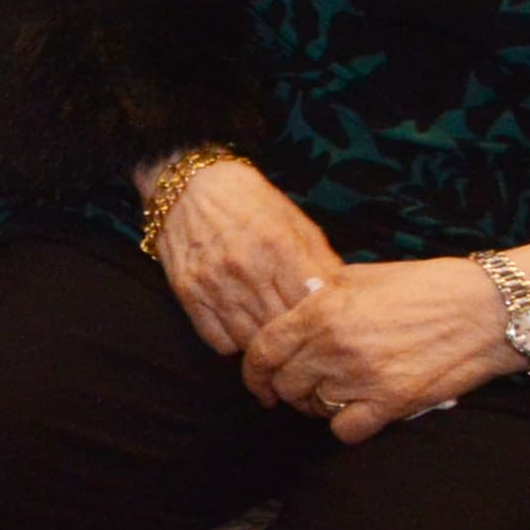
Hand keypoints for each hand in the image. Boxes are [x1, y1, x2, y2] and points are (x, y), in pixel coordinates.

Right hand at [145, 156, 336, 355]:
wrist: (187, 187)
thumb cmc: (248, 201)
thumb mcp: (294, 220)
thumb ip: (321, 260)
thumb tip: (342, 298)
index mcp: (279, 246)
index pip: (311, 306)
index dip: (322, 318)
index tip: (324, 320)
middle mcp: (245, 269)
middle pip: (282, 328)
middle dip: (297, 334)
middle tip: (303, 334)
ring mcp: (213, 284)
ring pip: (252, 342)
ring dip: (267, 342)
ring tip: (274, 334)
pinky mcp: (187, 294)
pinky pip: (219, 342)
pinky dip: (235, 342)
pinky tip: (243, 326)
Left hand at [246, 258, 522, 439]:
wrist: (488, 309)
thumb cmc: (428, 287)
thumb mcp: (364, 276)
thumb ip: (322, 295)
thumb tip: (295, 308)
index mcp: (322, 309)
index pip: (263, 349)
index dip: (254, 370)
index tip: (259, 381)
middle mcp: (335, 344)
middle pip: (285, 383)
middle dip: (287, 388)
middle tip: (303, 387)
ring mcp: (362, 376)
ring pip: (313, 408)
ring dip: (318, 406)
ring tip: (336, 394)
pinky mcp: (392, 402)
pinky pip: (345, 431)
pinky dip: (346, 426)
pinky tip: (358, 411)